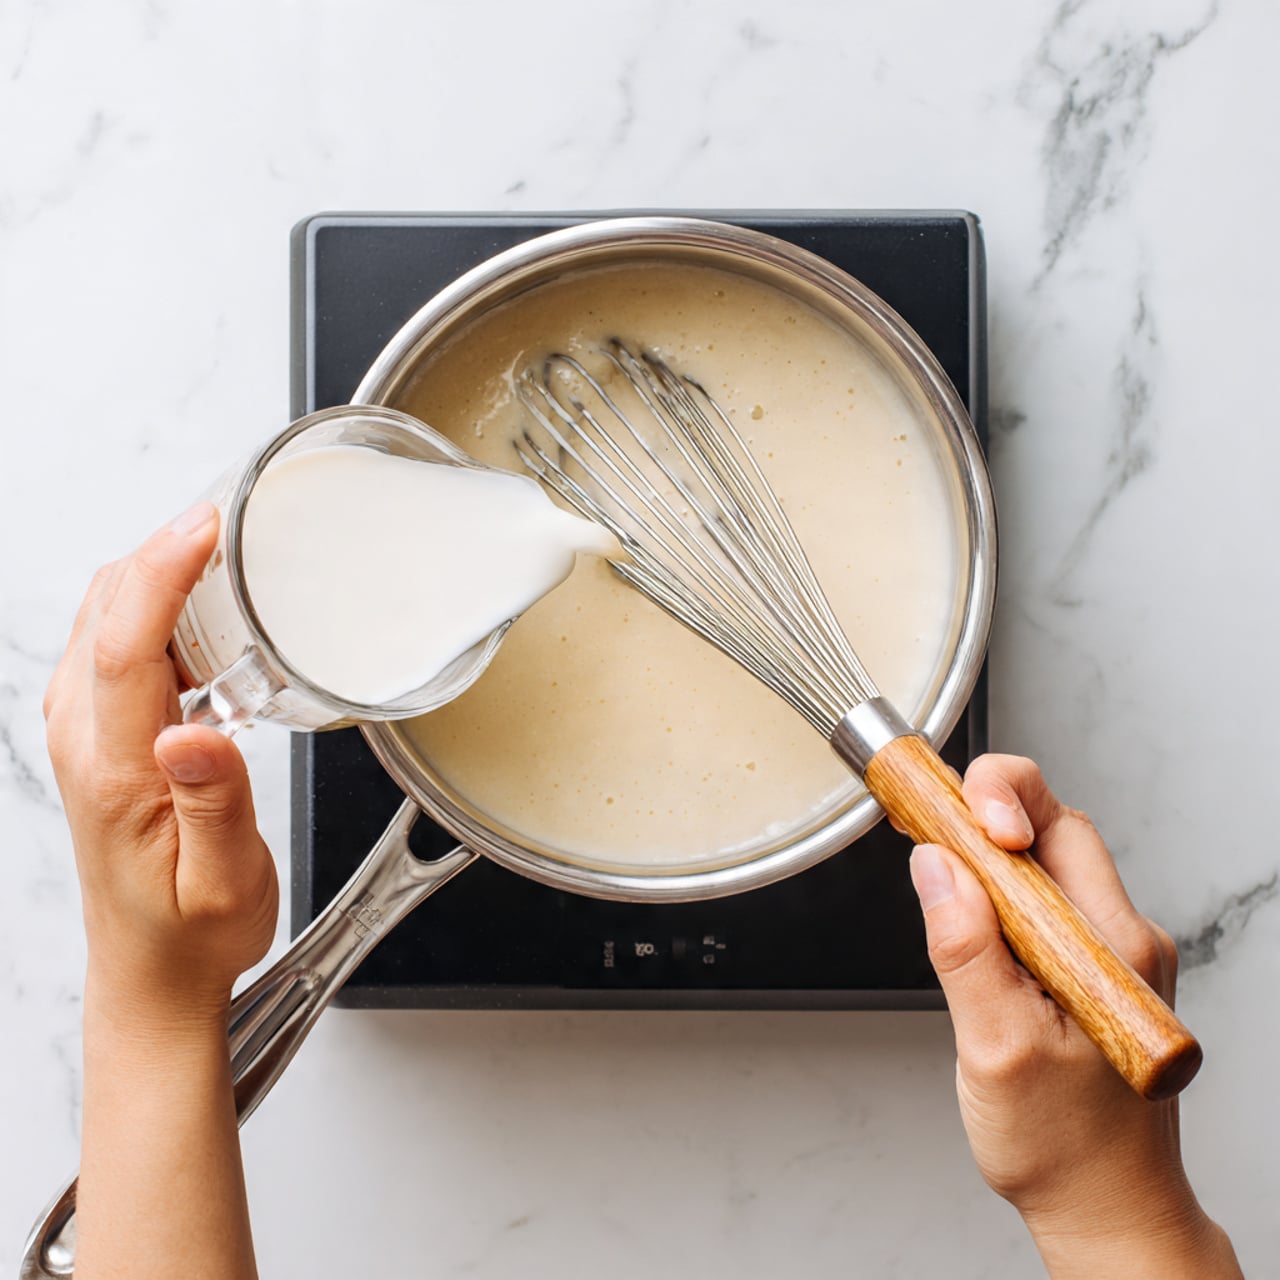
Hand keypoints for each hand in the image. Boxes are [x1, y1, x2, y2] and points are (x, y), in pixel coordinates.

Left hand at [44, 502, 277, 1030]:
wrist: (153, 972)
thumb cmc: (192, 931)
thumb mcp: (221, 881)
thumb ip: (213, 804)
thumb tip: (193, 733)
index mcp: (116, 772)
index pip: (125, 647)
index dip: (162, 574)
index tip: (207, 526)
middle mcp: (85, 741)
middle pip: (106, 611)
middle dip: (162, 548)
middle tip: (234, 515)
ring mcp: (85, 733)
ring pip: (107, 617)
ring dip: (159, 569)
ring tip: (227, 546)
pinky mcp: (102, 733)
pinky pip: (118, 641)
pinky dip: (156, 602)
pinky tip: (206, 605)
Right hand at [910, 754, 1239, 1277]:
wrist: (1106, 1209)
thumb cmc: (1065, 1148)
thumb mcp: (998, 1048)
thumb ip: (966, 951)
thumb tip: (935, 865)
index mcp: (1112, 946)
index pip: (1061, 826)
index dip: (1000, 802)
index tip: (948, 819)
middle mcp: (1119, 938)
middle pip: (1053, 829)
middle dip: (985, 809)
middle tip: (922, 812)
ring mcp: (1103, 953)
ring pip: (1040, 864)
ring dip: (981, 849)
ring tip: (930, 851)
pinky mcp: (1081, 970)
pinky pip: (1036, 902)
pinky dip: (990, 886)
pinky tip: (957, 899)